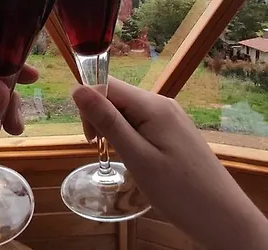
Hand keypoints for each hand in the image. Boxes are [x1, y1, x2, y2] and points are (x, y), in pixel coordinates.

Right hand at [73, 77, 267, 249]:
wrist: (222, 216)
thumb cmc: (177, 190)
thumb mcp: (136, 156)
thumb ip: (107, 120)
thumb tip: (77, 88)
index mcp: (152, 105)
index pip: (107, 84)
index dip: (90, 104)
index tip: (91, 137)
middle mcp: (161, 102)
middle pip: (117, 96)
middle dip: (101, 117)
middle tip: (103, 149)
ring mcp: (169, 115)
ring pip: (127, 110)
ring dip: (114, 128)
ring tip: (123, 157)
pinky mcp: (173, 129)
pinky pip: (140, 121)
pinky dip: (129, 134)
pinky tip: (136, 155)